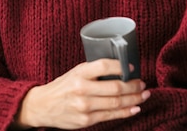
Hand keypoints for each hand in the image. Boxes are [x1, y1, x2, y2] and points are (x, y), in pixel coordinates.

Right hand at [13, 59, 149, 128]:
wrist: (42, 106)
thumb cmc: (62, 86)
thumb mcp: (75, 72)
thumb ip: (94, 71)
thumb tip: (120, 69)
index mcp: (79, 73)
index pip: (104, 66)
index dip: (122, 66)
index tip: (133, 68)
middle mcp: (82, 89)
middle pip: (115, 87)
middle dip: (133, 86)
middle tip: (142, 84)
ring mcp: (84, 107)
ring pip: (116, 103)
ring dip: (134, 99)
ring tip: (143, 95)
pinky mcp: (86, 120)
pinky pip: (111, 116)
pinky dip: (126, 112)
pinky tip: (135, 108)